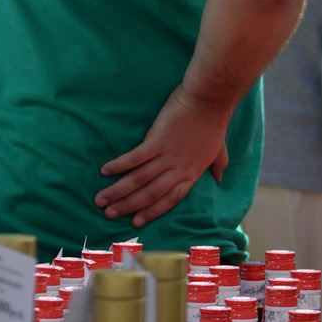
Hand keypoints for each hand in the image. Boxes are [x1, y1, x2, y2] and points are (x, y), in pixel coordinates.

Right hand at [96, 88, 231, 225]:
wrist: (210, 100)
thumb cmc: (214, 120)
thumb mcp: (219, 148)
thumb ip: (218, 165)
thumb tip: (220, 178)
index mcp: (192, 172)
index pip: (170, 199)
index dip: (152, 211)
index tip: (136, 222)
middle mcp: (178, 169)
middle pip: (150, 193)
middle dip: (128, 206)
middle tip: (108, 214)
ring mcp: (167, 156)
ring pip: (139, 179)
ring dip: (118, 191)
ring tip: (101, 199)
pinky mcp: (158, 140)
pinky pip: (136, 158)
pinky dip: (120, 165)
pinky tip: (105, 171)